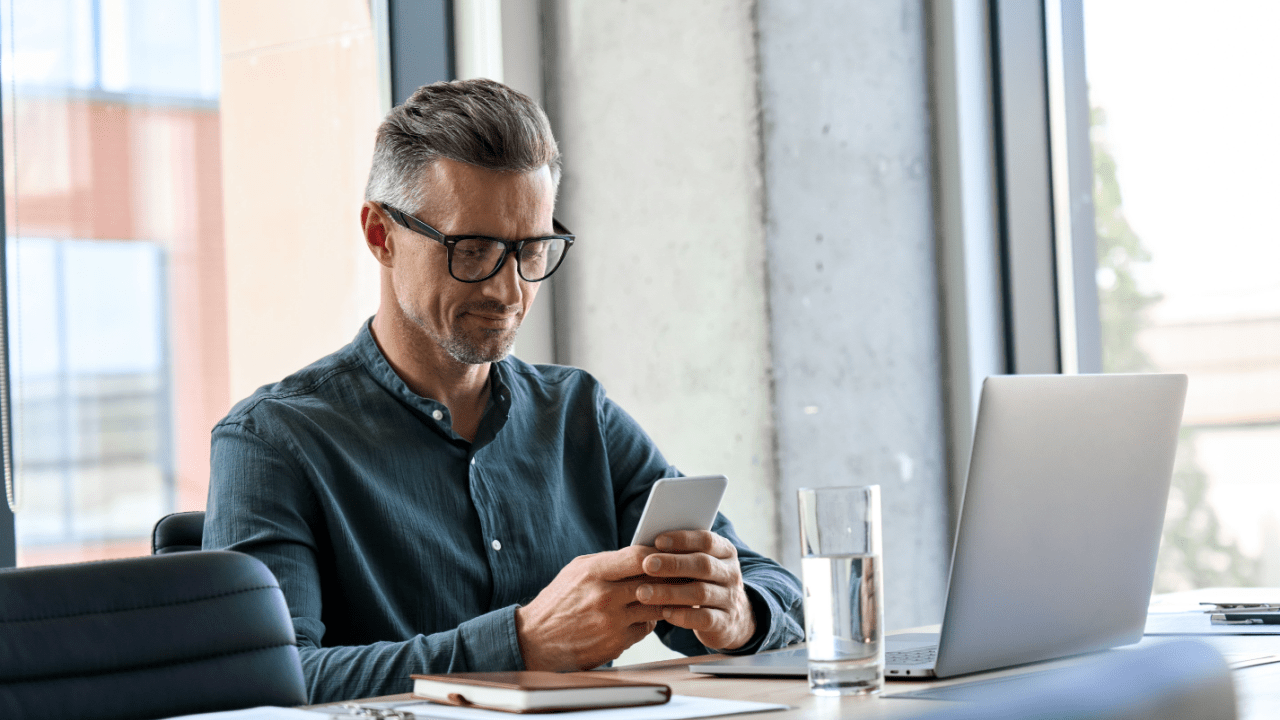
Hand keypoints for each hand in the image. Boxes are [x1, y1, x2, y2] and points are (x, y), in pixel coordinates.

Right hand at [515, 547, 666, 670]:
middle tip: (682, 573)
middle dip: (670, 577)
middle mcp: (604, 596)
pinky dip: (649, 620)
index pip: (638, 557)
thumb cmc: (559, 601)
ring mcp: (611, 622)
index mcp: (593, 572)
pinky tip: (644, 614)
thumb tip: (644, 554)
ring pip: (655, 606)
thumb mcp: (577, 570)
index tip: (668, 553)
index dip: (659, 554)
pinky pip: (646, 628)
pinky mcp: (616, 643)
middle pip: (654, 582)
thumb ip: (610, 562)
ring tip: (670, 593)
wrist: (535, 640)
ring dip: (665, 600)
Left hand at [635, 531, 756, 650]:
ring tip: (643, 592)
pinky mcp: (725, 622)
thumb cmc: (702, 582)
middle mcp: (731, 573)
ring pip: (701, 593)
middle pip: (703, 565)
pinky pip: (705, 619)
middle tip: (647, 565)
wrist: (731, 617)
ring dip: (669, 592)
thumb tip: (646, 546)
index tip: (657, 540)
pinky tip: (664, 613)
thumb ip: (680, 554)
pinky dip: (683, 616)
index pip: (707, 540)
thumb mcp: (697, 564)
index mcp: (725, 551)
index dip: (683, 540)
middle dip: (673, 564)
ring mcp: (730, 598)